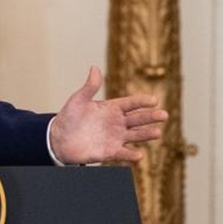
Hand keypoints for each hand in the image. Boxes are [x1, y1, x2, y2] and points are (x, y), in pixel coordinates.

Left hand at [49, 66, 167, 163]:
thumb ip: (89, 86)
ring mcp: (115, 137)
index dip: (142, 102)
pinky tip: (139, 155)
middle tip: (163, 115)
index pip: (131, 103)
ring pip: (135, 135)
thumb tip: (94, 68)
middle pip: (138, 119)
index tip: (154, 100)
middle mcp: (117, 123)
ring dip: (146, 134)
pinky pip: (122, 153)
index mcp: (112, 108)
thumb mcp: (78, 99)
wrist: (59, 138)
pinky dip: (130, 155)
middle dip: (150, 117)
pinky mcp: (109, 152)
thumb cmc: (69, 117)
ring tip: (157, 133)